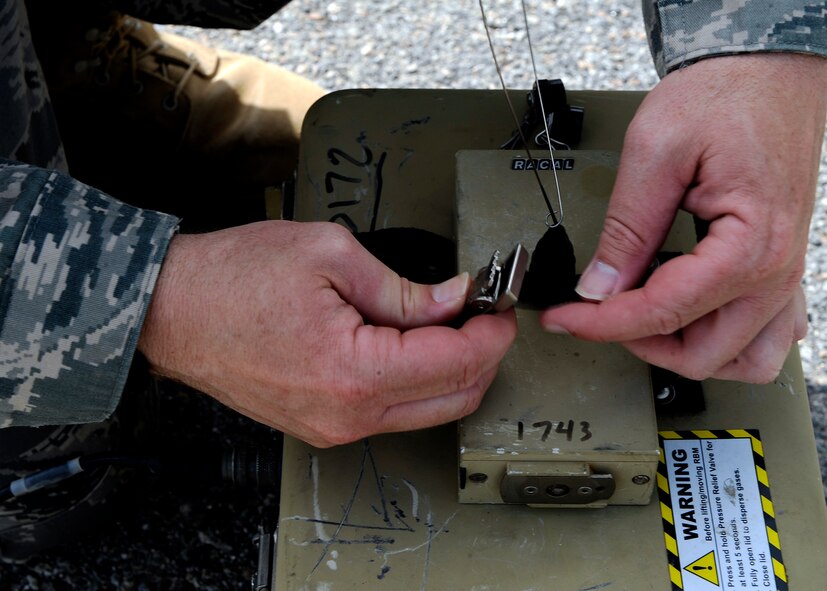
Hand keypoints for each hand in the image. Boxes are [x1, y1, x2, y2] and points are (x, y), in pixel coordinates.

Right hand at [138, 221, 515, 446]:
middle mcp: (347, 415)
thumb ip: (405, 287)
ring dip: (451, 369)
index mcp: (354, 373)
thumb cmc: (232, 279)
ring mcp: (334, 427)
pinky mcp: (323, 424)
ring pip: (427, 410)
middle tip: (483, 313)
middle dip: (483, 354)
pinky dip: (415, 380)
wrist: (174, 310)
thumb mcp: (330, 255)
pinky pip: (392, 411)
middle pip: (454, 397)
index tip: (500, 308)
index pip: (456, 362)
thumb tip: (453, 299)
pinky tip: (409, 343)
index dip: (491, 332)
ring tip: (447, 321)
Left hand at [541, 54, 826, 382]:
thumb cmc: (725, 95)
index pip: (661, 312)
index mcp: (750, 246)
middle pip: (704, 354)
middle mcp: (776, 270)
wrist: (767, 70)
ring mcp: (784, 272)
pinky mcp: (778, 264)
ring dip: (687, 352)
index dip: (600, 323)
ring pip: (744, 359)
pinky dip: (726, 339)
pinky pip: (765, 332)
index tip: (563, 318)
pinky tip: (691, 316)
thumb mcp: (655, 152)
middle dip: (639, 344)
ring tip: (641, 324)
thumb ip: (625, 228)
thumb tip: (598, 285)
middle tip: (595, 317)